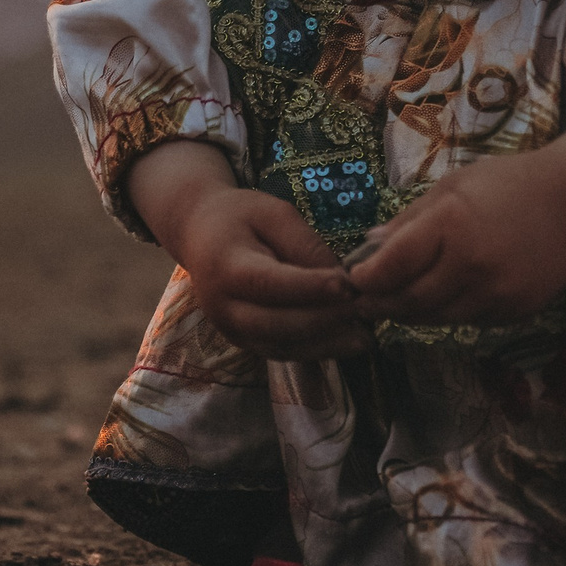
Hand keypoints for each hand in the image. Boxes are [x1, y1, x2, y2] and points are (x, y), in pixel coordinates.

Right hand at [125, 141, 370, 360]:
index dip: (310, 288)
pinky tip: (346, 343)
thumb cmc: (240, 216)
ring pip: (282, 345)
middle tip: (365, 313)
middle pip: (277, 323)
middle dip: (325, 320)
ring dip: (326, 344)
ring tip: (365, 336)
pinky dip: (316, 351)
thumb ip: (305, 245)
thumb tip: (342, 281)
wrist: (200, 235)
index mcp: (226, 266)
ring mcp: (231, 329)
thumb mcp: (273, 213)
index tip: (349, 287)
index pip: (271, 283)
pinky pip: (283, 352)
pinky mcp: (244, 342)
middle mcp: (222, 306)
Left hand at [344, 153, 565, 327]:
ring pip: (436, 317)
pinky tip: (440, 298)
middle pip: (410, 301)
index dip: (366, 279)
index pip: (392, 266)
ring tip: (394, 303)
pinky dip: (446, 311)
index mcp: (450, 225)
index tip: (352, 280)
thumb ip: (409, 220)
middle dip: (381, 304)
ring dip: (410, 313)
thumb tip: (368, 246)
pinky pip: (467, 319)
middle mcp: (471, 266)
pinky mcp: (514, 312)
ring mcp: (495, 294)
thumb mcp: (453, 186)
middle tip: (363, 302)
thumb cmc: (511, 183)